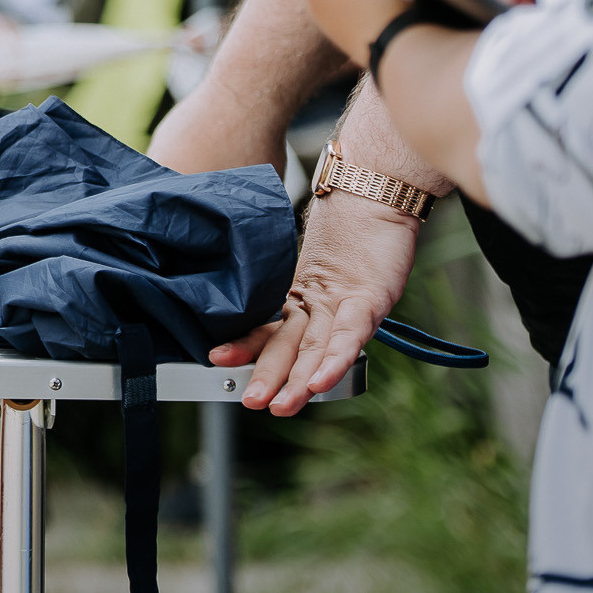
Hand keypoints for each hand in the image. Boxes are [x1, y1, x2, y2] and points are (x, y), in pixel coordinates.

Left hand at [212, 187, 419, 414]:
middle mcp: (319, 302)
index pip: (272, 329)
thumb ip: (310, 304)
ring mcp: (342, 300)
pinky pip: (349, 335)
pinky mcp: (369, 297)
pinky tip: (320, 383)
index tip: (217, 359)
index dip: (247, 345)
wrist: (376, 189)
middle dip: (267, 374)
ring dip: (295, 378)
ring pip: (313, 344)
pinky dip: (334, 360)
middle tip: (247, 399)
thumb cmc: (356, 233)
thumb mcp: (333, 275)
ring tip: (276, 404)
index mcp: (305, 298)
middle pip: (288, 343)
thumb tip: (280, 329)